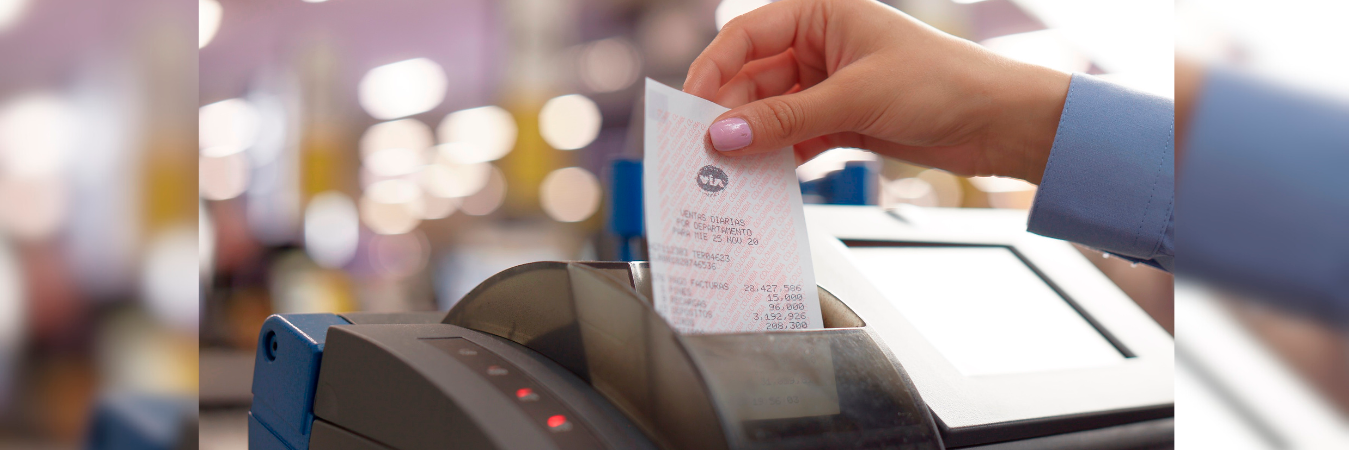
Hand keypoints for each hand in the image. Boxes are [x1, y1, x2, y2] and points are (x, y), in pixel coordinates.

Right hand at [684, 0, 1070, 183]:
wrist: (1000, 122)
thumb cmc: (945, 83)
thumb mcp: (855, 98)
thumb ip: (784, 119)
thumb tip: (724, 135)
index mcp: (823, 14)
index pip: (747, 36)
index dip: (713, 70)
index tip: (690, 107)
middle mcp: (822, 46)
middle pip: (753, 79)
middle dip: (730, 115)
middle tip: (704, 150)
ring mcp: (831, 86)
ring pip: (771, 113)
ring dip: (753, 142)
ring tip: (730, 173)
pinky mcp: (843, 121)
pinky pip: (794, 139)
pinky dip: (779, 159)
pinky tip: (765, 181)